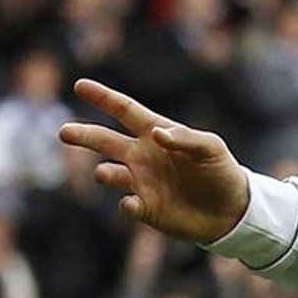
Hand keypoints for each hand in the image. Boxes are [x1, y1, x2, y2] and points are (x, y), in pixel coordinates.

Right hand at [60, 81, 249, 244]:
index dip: (103, 98)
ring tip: (104, 173)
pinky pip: (128, 205)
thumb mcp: (211, 148)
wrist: (233, 212)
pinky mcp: (147, 209)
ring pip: (110, 173)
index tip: (80, 85)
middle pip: (105, 140)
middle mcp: (142, 156)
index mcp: (155, 133)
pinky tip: (130, 203)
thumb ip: (186, 138)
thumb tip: (156, 134)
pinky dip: (126, 204)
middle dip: (84, 135)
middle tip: (64, 132)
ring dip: (105, 173)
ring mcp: (142, 182)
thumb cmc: (222, 172)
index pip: (124, 110)